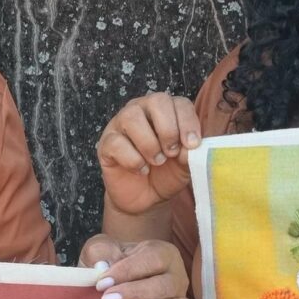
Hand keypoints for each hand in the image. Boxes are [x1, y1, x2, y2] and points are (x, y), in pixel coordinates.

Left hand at [78, 234, 190, 298]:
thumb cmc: (104, 270)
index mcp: (160, 254)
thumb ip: (100, 251)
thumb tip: (103, 264)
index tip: (102, 282)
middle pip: (165, 284)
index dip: (128, 269)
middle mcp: (174, 278)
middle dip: (135, 291)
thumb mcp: (97, 254)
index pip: (153, 258)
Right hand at [96, 92, 201, 217]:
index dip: (188, 122)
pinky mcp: (106, 143)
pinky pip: (116, 143)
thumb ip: (191, 150)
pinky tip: (141, 170)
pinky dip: (133, 160)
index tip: (193, 145)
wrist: (147, 197)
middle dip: (168, 130)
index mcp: (166, 111)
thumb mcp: (187, 162)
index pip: (179, 102)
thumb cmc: (167, 173)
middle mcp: (142, 110)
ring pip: (132, 118)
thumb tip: (188, 146)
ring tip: (157, 162)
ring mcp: (120, 124)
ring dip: (149, 144)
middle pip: (156, 101)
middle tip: (172, 153)